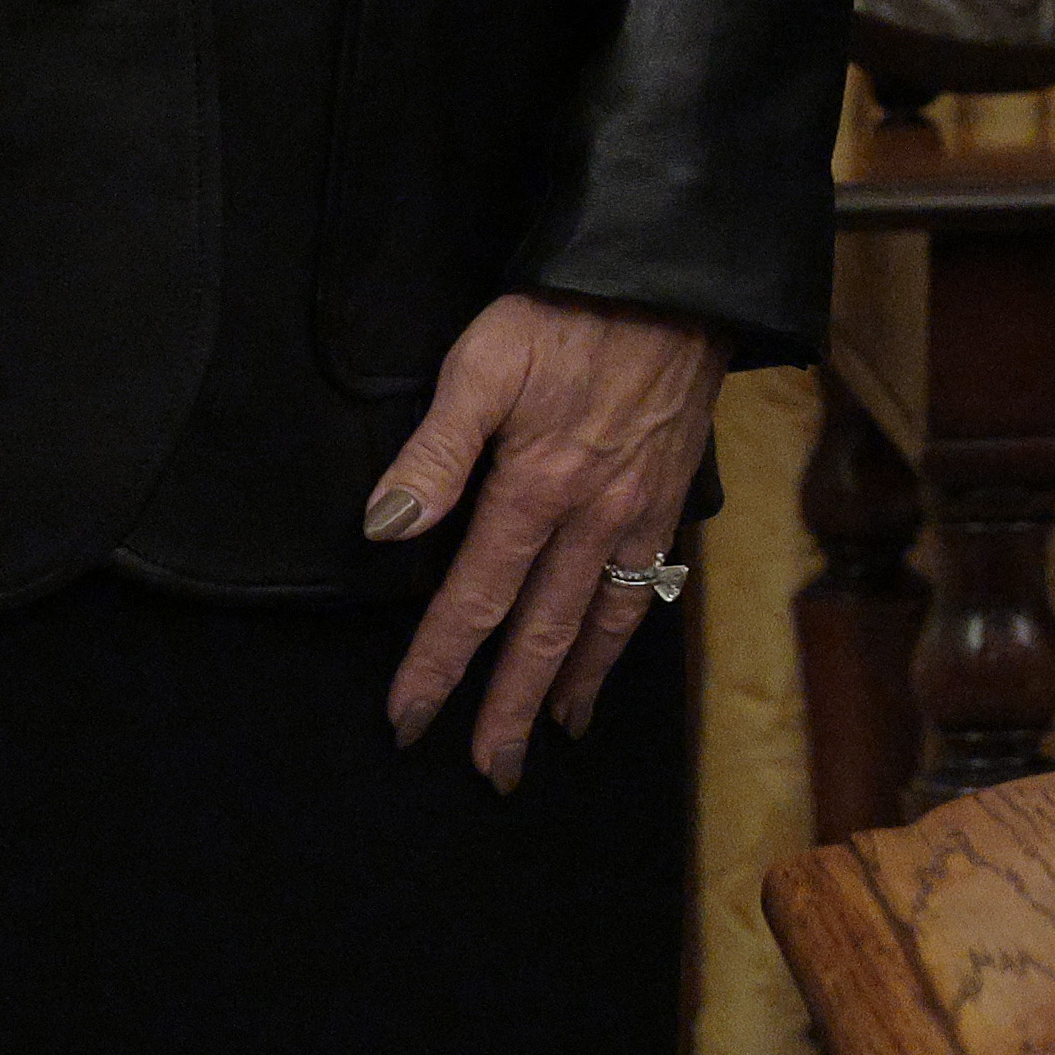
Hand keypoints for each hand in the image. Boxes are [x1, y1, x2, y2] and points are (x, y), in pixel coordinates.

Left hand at [376, 295, 731, 786]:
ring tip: (551, 734)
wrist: (672, 283)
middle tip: (487, 772)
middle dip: (508, 708)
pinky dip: (625, 637)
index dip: (438, 665)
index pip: (473, 601)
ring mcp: (636, 516)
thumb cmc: (565, 316)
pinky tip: (610, 654)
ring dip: (571, 686)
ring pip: (602, 623)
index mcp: (534, 492)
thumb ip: (434, 454)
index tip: (408, 719)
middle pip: (541, 635)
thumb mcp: (482, 365)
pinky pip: (648, 588)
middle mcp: (590, 521)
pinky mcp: (669, 499)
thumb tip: (383, 529)